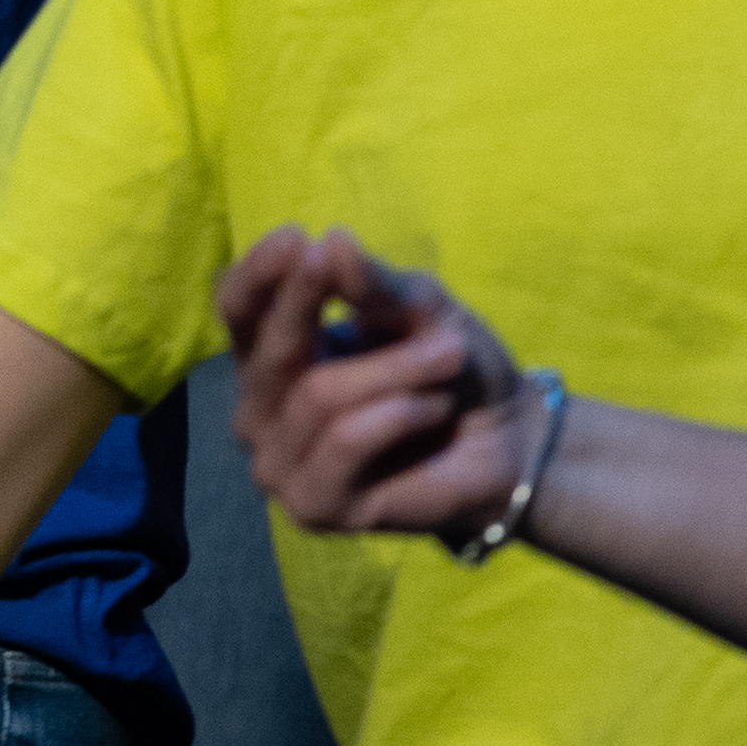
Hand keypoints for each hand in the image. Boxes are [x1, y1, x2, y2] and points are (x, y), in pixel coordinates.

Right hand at [218, 227, 528, 540]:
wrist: (508, 444)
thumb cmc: (451, 367)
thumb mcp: (420, 308)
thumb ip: (373, 283)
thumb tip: (332, 242)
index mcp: (269, 354)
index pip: (238, 307)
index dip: (261, 273)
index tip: (302, 240)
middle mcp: (257, 409)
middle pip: (274, 350)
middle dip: (348, 327)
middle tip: (422, 316)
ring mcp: (278, 462)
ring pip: (317, 396)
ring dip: (396, 373)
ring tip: (446, 364)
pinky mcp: (313, 505)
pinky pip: (344, 442)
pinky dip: (397, 417)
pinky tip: (430, 412)